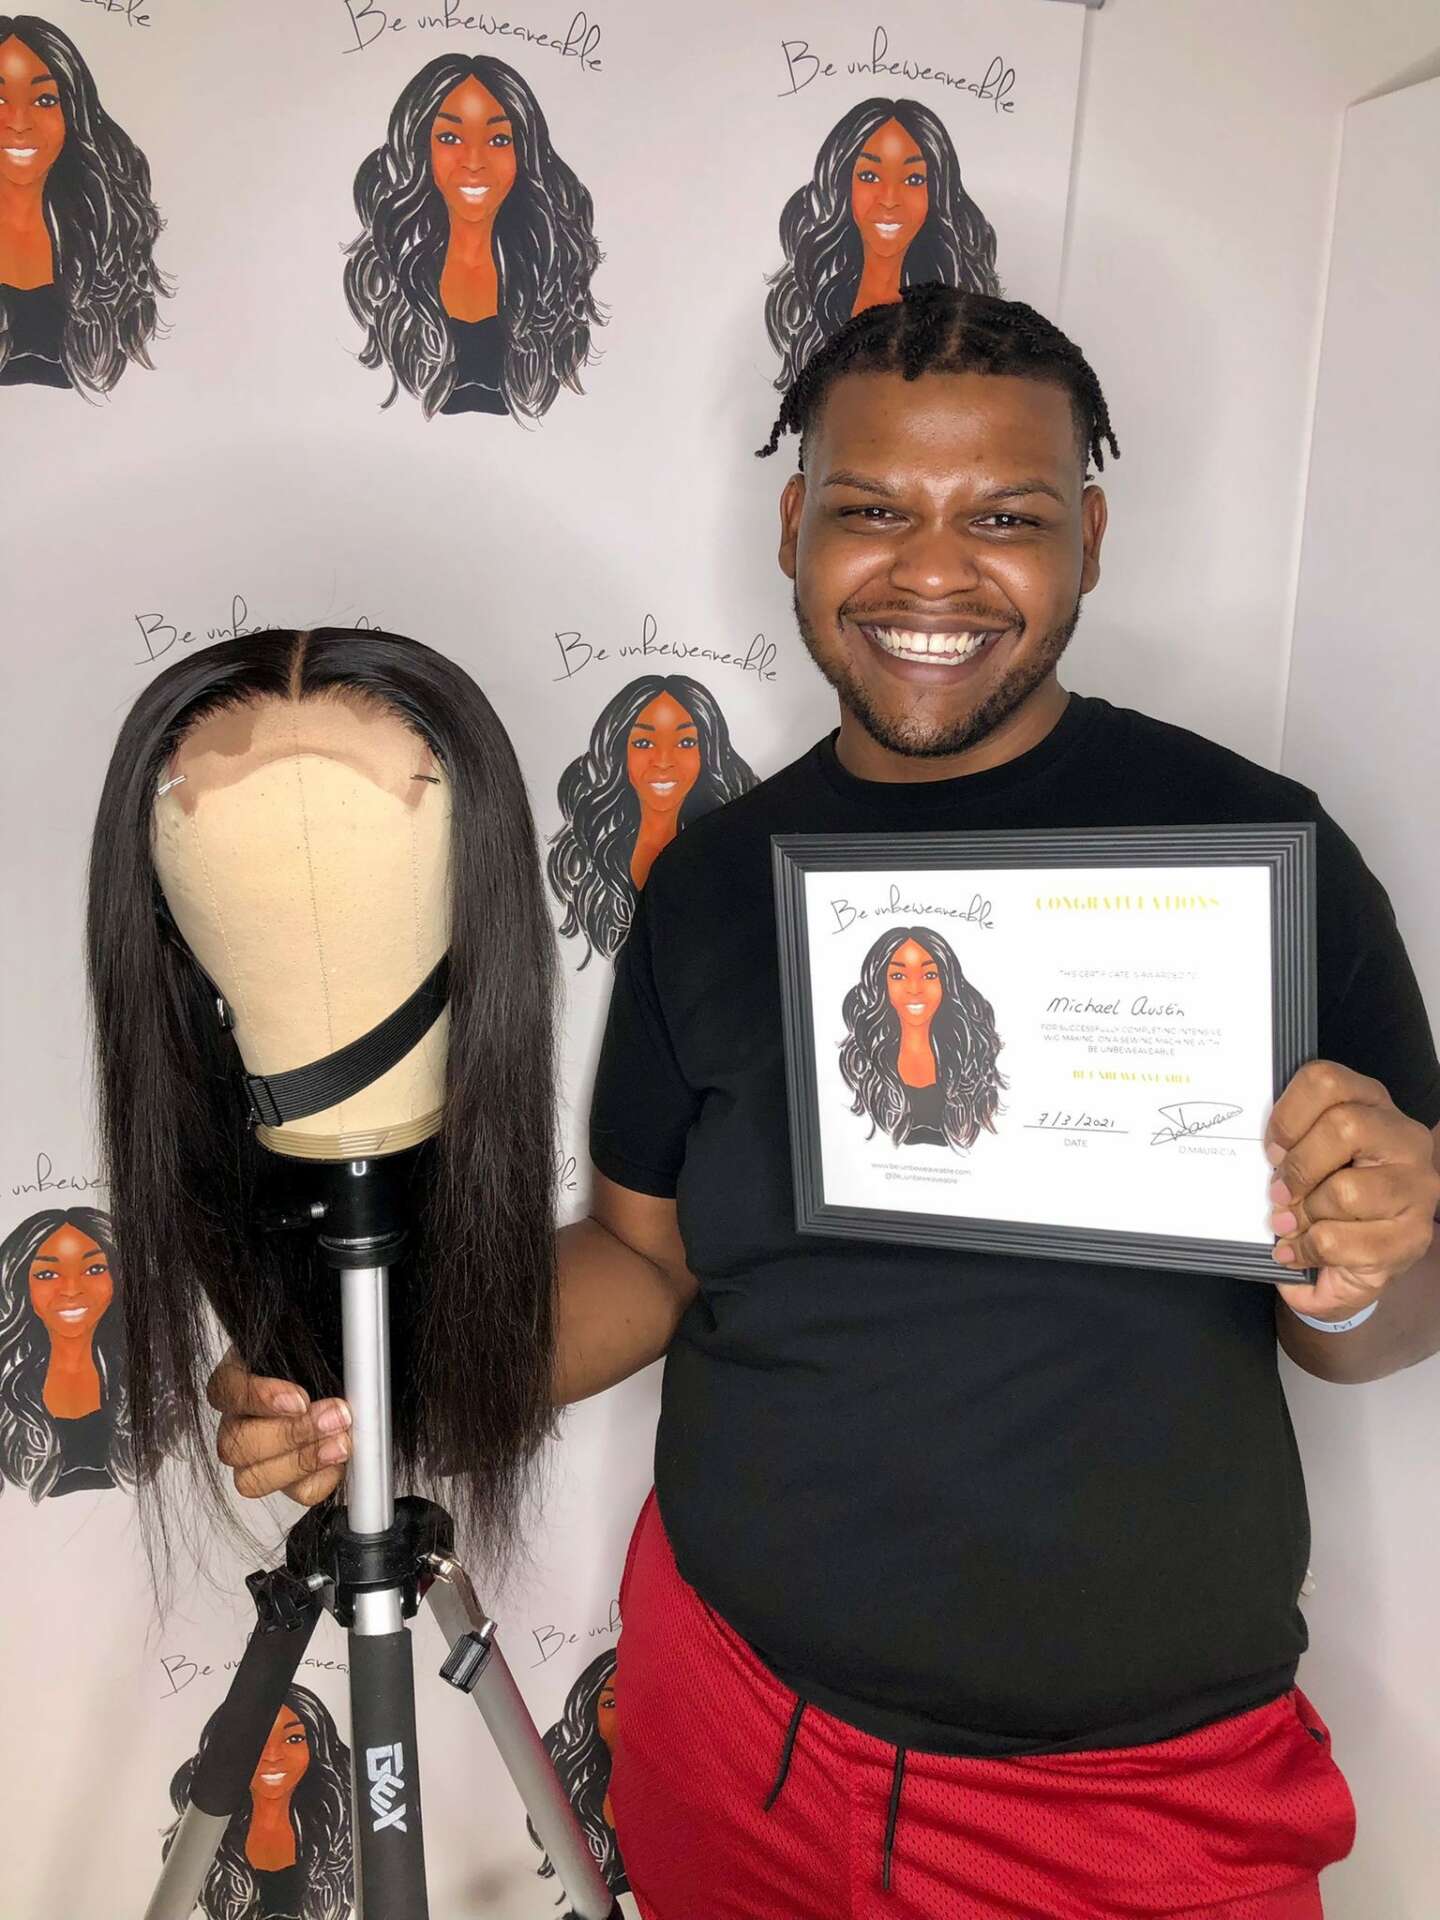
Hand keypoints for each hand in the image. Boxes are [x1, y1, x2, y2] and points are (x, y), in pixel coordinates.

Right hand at [207, 1347, 351, 1504]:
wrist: (342, 1380)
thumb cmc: (318, 1360)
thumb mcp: (305, 1346)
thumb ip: (301, 1350)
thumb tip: (329, 1344)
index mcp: (234, 1383)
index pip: (226, 1391)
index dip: (260, 1399)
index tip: (299, 1398)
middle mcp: (237, 1424)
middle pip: (236, 1444)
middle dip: (292, 1434)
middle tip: (335, 1417)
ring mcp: (255, 1459)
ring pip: (253, 1478)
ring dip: (304, 1461)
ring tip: (342, 1442)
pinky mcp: (287, 1482)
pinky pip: (296, 1493)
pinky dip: (321, 1480)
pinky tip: (339, 1461)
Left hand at [1265, 1061, 1439, 1321]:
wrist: (1366, 1254)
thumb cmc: (1330, 1194)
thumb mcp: (1312, 1155)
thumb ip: (1291, 1144)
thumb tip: (1260, 1160)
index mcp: (1369, 1103)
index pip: (1326, 1081)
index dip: (1288, 1115)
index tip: (1271, 1150)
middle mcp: (1402, 1138)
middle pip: (1344, 1127)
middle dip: (1298, 1167)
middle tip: (1276, 1193)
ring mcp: (1415, 1186)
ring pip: (1347, 1189)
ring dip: (1306, 1214)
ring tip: (1288, 1225)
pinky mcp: (1414, 1234)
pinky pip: (1351, 1240)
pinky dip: (1313, 1249)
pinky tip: (1297, 1251)